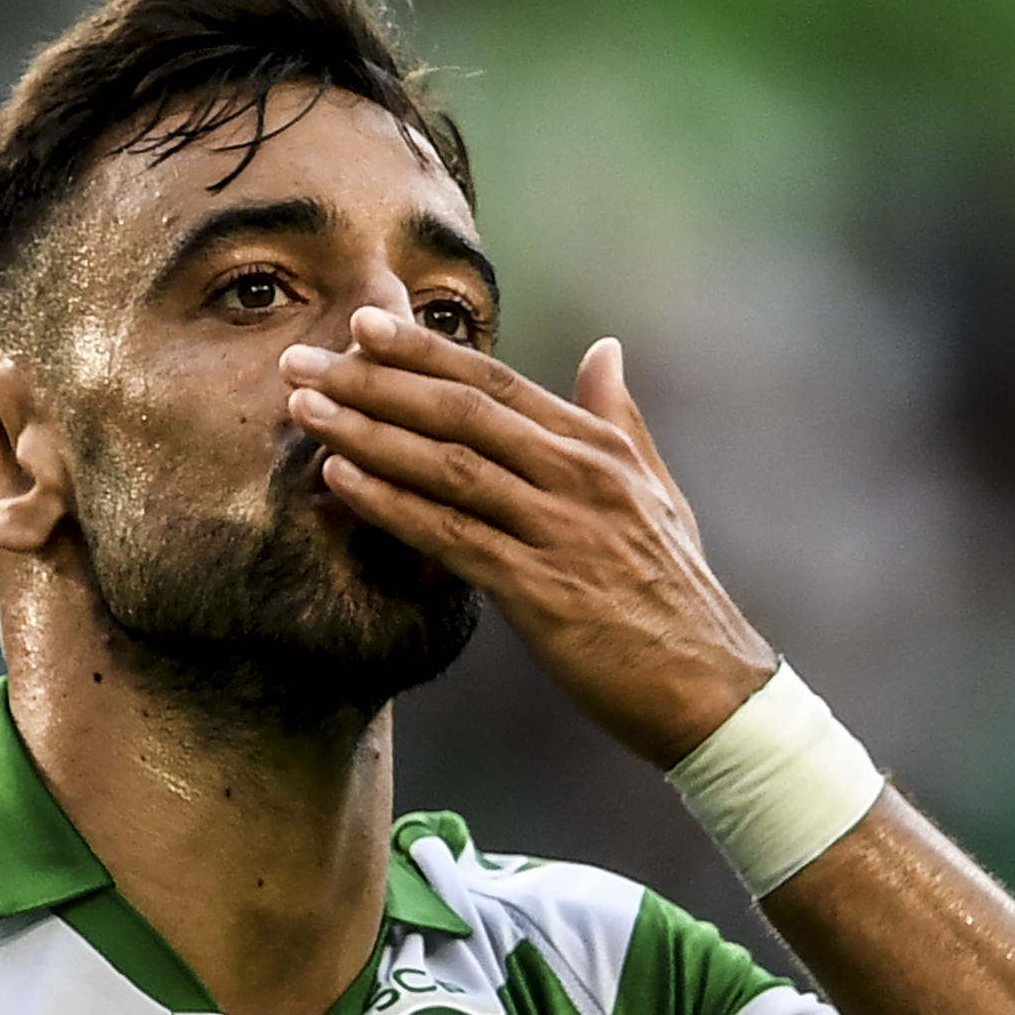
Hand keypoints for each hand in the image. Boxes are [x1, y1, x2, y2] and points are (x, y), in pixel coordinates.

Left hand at [282, 307, 773, 763]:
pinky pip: (451, 536)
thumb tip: (605, 349)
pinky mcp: (541, 589)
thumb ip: (619, 419)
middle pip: (461, 412)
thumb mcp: (657, 492)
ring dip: (368, 433)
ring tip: (305, 412)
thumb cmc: (675, 593)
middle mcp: (578, 476)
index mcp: (598, 448)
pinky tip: (342, 482)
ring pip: (448, 466)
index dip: (425, 351)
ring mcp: (560, 530)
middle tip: (303, 362)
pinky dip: (392, 505)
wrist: (711, 689)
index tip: (364, 325)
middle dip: (374, 382)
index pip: (497, 383)